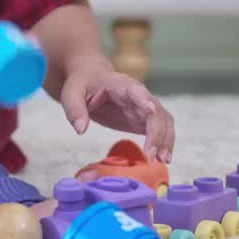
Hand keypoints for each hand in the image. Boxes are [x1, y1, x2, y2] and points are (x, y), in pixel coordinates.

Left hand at [59, 53, 175, 162]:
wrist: (91, 77)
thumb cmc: (83, 83)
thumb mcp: (71, 93)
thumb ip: (75, 109)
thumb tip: (81, 129)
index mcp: (121, 85)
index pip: (136, 91)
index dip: (144, 101)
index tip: (151, 112)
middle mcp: (139, 95)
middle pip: (156, 111)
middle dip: (157, 133)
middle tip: (151, 156)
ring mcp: (144, 107)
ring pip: (164, 121)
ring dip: (166, 140)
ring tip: (163, 160)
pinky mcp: (144, 119)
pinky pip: (161, 130)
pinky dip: (164, 144)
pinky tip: (162, 158)